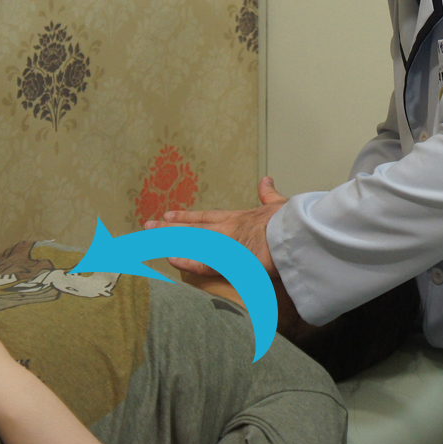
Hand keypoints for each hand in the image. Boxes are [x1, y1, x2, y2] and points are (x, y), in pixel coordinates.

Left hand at [149, 177, 286, 280]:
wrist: (295, 234)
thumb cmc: (290, 220)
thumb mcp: (279, 204)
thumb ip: (268, 194)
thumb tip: (266, 179)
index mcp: (239, 218)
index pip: (206, 217)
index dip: (186, 217)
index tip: (169, 215)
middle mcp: (227, 230)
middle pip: (191, 229)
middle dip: (168, 228)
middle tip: (147, 227)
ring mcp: (226, 245)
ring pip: (191, 243)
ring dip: (170, 242)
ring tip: (148, 240)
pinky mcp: (230, 261)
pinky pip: (204, 264)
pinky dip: (188, 263)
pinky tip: (171, 260)